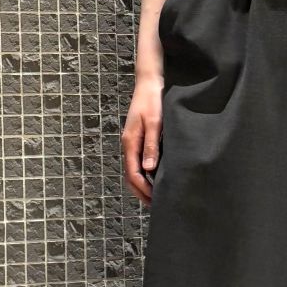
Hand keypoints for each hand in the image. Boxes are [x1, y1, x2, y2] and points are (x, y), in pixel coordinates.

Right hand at [122, 72, 164, 204]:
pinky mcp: (139, 137)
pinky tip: (157, 176)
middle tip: (156, 205)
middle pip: (131, 175)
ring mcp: (133, 141)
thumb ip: (151, 145)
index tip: (155, 201)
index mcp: (130, 142)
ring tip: (158, 194)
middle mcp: (129, 144)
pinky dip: (146, 172)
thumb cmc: (153, 99)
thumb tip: (149, 169)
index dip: (143, 189)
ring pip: (135, 169)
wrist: (150, 81)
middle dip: (142, 191)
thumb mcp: (154, 122)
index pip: (133, 173)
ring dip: (144, 183)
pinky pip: (140, 160)